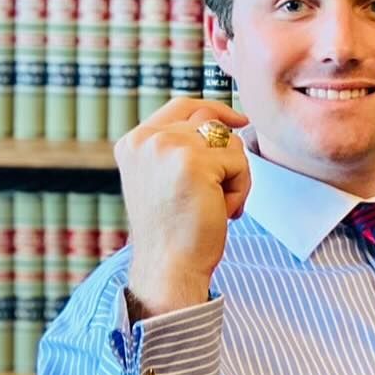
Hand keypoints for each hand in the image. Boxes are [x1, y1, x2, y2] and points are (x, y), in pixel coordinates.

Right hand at [115, 98, 251, 318]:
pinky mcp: (194, 162)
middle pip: (213, 123)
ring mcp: (168, 147)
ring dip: (234, 176)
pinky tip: (220, 212)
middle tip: (215, 196)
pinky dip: (240, 190)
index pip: (183, 106)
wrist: (169, 268)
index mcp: (134, 142)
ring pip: (230, 143)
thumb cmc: (175, 230)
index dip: (214, 109)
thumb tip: (228, 123)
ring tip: (215, 206)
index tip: (239, 120)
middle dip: (226, 159)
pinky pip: (239, 163)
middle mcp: (147, 139)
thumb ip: (180, 148)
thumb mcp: (165, 179)